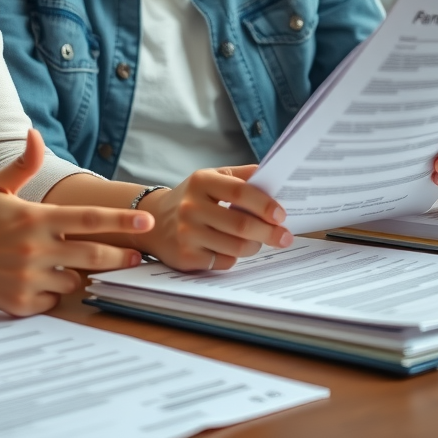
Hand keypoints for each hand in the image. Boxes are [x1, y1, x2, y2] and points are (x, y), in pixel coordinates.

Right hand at [0, 130, 151, 315]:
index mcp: (35, 217)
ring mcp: (27, 277)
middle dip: (119, 257)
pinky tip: (37, 282)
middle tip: (135, 257)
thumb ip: (23, 164)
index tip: (147, 221)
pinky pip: (51, 301)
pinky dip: (51, 293)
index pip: (89, 218)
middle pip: (93, 254)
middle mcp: (35, 248)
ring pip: (72, 280)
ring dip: (75, 274)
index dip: (121, 221)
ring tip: (63, 265)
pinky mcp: (18, 302)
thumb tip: (35, 133)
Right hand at [137, 165, 292, 271]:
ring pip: (237, 247)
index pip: (240, 192)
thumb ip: (240, 176)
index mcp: (200, 181)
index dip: (265, 204)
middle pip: (242, 224)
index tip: (281, 215)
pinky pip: (224, 262)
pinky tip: (231, 249)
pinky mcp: (186, 256)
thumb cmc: (192, 198)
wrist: (153, 218)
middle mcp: (191, 207)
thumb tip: (274, 176)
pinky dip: (234, 257)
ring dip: (255, 246)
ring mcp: (187, 233)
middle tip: (284, 236)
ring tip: (258, 241)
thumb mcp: (210, 178)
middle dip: (269, 232)